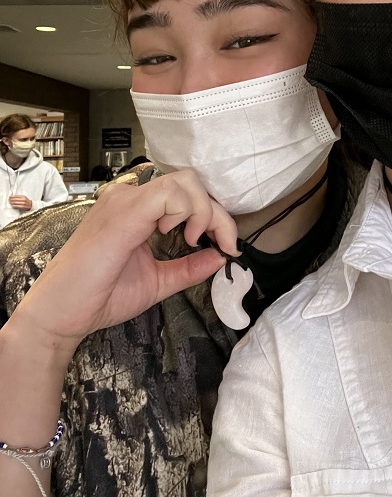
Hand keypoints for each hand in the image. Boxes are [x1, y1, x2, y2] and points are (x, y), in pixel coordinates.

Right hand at [12, 170, 238, 356]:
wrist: (60, 315)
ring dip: (203, 211)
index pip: (186, 193)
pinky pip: (168, 195)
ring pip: (183, 182)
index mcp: (136, 209)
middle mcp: (129, 197)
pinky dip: (185, 212)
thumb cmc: (99, 297)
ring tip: (193, 240)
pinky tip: (177, 236)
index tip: (226, 245)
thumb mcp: (157, 281)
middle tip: (220, 243)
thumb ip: (188, 267)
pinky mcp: (123, 214)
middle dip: (216, 212)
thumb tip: (221, 257)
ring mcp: (124, 202)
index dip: (215, 215)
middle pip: (190, 181)